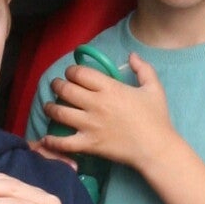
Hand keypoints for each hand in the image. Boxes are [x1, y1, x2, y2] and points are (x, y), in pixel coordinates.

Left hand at [42, 54, 174, 173]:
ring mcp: (90, 125)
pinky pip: (64, 142)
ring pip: (60, 112)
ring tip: (49, 107)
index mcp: (110, 88)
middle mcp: (96, 104)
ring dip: (50, 108)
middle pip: (66, 90)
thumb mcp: (154, 88)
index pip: (80, 73)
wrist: (156, 148)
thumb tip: (131, 55)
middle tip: (57, 86)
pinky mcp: (89, 144)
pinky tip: (47, 138)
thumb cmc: (157, 118)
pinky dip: (52, 140)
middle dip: (57, 85)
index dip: (71, 71)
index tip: (71, 74)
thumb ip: (143, 68)